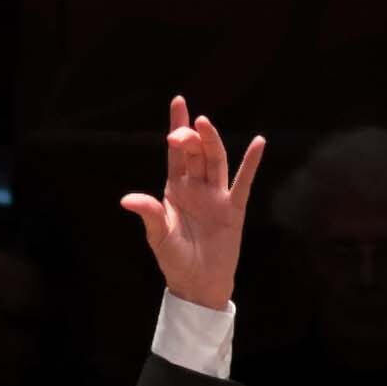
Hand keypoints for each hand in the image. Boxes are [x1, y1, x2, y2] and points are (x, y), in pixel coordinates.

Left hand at [123, 92, 260, 305]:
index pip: (175, 153)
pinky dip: (251, 163)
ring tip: (205, 124)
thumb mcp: (158, 236)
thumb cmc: (176, 260)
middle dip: (190, 138)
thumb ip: (149, 214)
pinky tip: (258, 143)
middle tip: (184, 130)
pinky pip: (243, 183)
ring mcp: (216, 196)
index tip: (179, 102)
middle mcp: (197, 187)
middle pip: (195, 153)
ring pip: (215, 162)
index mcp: (175, 189)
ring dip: (211, 142)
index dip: (177, 126)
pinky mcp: (234, 209)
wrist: (198, 283)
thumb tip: (128, 199)